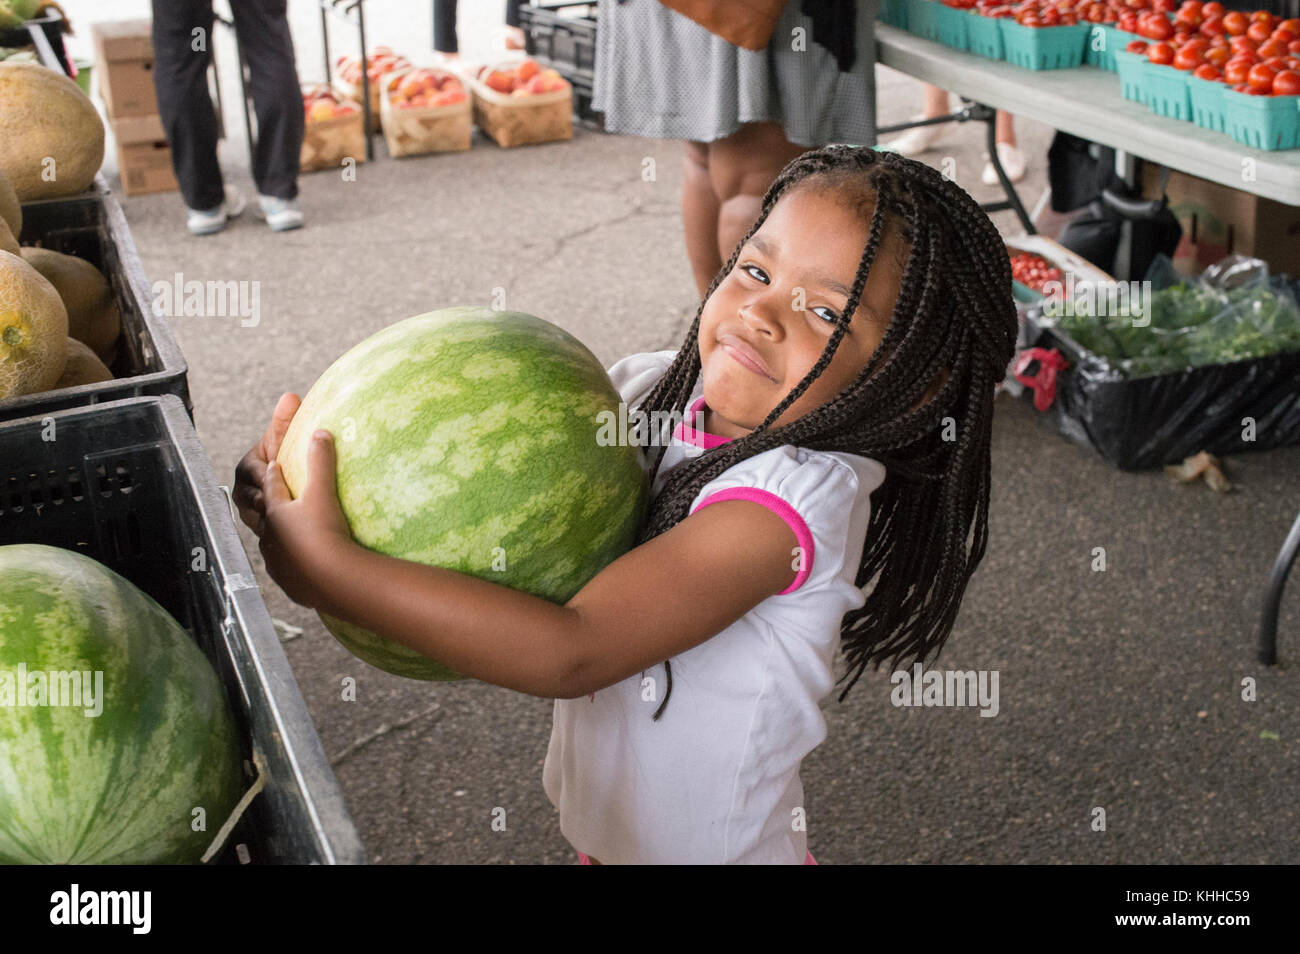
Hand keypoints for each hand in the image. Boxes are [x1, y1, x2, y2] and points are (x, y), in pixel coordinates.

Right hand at [234, 392, 300, 536]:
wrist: (289, 484)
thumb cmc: (284, 457)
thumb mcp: (283, 440)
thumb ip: (284, 422)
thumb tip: (290, 397)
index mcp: (247, 468)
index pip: (255, 473)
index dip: (269, 477)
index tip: (283, 477)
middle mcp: (244, 490)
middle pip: (256, 498)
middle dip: (273, 500)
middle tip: (292, 501)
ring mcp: (249, 510)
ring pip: (260, 517)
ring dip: (276, 518)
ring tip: (293, 518)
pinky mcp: (260, 528)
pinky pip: (266, 532)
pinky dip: (279, 531)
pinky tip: (291, 530)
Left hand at [258, 428, 353, 608]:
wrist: (331, 578)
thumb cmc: (324, 532)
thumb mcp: (323, 491)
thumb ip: (320, 460)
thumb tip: (320, 432)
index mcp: (276, 511)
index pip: (272, 487)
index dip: (274, 475)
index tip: (275, 467)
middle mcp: (270, 537)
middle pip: (268, 517)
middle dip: (272, 508)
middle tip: (280, 504)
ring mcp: (278, 562)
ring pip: (274, 546)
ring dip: (281, 539)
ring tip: (292, 537)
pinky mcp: (289, 583)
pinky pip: (287, 571)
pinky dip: (292, 565)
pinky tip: (301, 566)